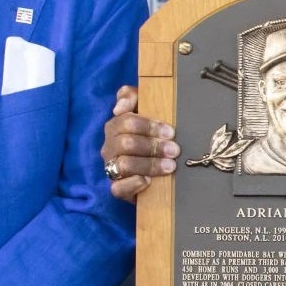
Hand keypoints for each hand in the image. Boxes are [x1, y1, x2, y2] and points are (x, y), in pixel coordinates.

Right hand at [101, 86, 177, 201]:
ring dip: (149, 165)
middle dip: (153, 146)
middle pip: (126, 143)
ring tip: (170, 166)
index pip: (126, 121)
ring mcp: (111, 168)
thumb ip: (132, 97)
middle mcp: (110, 146)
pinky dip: (134, 184)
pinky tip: (148, 181)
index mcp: (116, 126)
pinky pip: (117, 188)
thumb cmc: (150, 134)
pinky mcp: (117, 188)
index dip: (149, 126)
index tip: (170, 132)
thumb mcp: (145, 110)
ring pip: (124, 164)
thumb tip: (119, 106)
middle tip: (175, 150)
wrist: (155, 169)